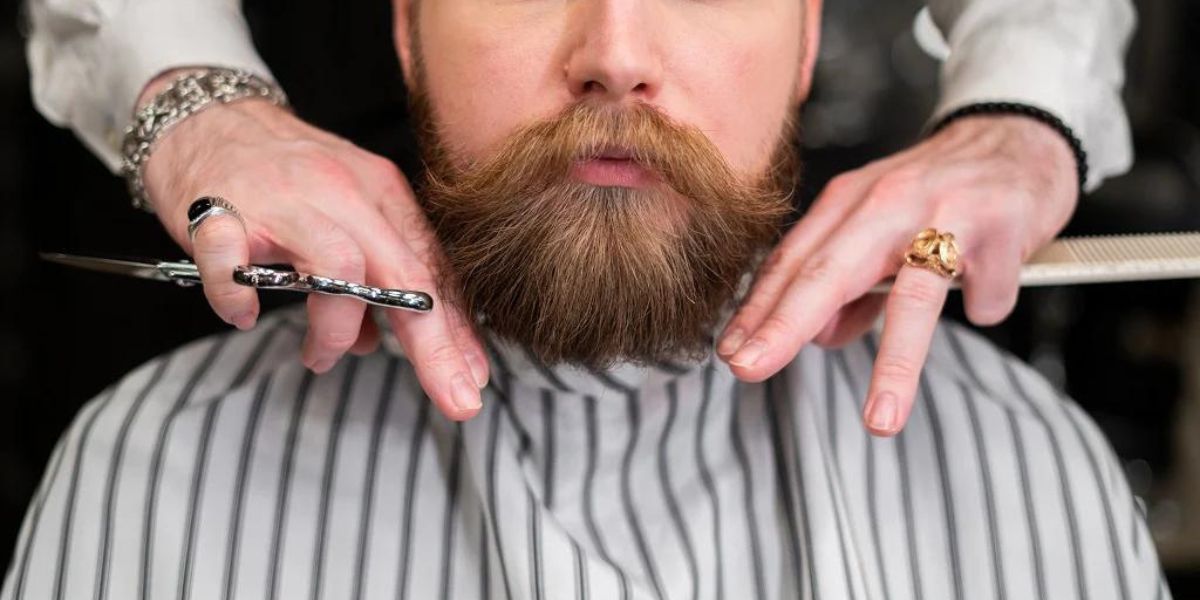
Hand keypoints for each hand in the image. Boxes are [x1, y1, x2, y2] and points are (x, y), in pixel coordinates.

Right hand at [140, 72, 487, 419]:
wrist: (206, 116)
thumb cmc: (283, 174)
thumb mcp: (346, 213)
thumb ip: (371, 275)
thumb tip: (374, 341)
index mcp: (381, 194)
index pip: (431, 271)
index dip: (457, 331)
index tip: (474, 380)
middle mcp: (342, 193)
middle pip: (403, 274)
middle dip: (433, 344)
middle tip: (452, 396)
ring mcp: (284, 201)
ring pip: (338, 268)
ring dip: (336, 328)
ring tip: (320, 357)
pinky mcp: (220, 211)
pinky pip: (233, 262)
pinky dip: (239, 297)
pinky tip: (245, 315)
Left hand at [715, 114, 1078, 435]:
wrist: (1022, 135)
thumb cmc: (942, 191)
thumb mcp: (880, 227)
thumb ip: (848, 285)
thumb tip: (819, 337)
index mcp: (850, 203)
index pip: (792, 262)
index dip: (758, 309)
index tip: (730, 352)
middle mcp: (888, 201)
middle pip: (828, 271)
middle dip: (784, 324)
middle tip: (749, 368)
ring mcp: (946, 211)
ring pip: (911, 295)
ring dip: (895, 364)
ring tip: (879, 418)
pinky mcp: (1001, 226)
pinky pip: (985, 293)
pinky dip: (986, 305)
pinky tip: (987, 294)